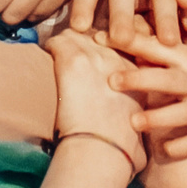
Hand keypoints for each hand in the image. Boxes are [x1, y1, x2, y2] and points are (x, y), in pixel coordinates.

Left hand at [44, 27, 144, 169]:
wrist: (103, 153)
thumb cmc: (121, 149)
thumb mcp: (141, 125)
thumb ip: (138, 114)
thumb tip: (132, 127)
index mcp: (141, 73)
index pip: (127, 42)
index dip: (111, 47)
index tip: (98, 59)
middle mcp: (121, 58)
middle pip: (101, 35)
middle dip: (88, 44)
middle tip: (75, 60)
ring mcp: (97, 56)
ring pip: (77, 35)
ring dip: (67, 46)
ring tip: (58, 60)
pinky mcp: (74, 60)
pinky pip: (56, 42)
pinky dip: (49, 50)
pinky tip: (45, 60)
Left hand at [111, 0, 186, 159]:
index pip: (155, 45)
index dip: (128, 40)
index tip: (100, 37)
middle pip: (164, 79)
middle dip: (137, 79)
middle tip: (111, 80)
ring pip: (179, 114)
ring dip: (157, 119)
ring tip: (134, 122)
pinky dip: (182, 147)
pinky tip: (164, 151)